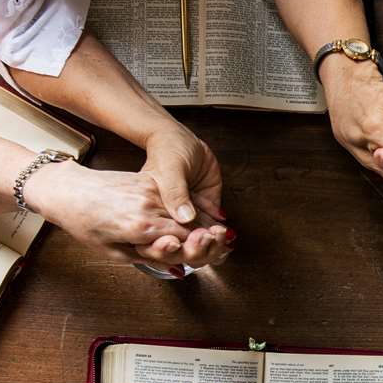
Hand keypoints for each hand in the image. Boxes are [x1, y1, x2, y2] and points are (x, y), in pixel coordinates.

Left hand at [27, 161, 233, 269]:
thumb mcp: (113, 251)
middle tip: (223, 245)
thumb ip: (148, 257)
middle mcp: (149, 205)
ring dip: (198, 222)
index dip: (203, 248)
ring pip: (183, 210)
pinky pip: (172, 198)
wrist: (68, 190)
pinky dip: (183, 209)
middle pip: (189, 224)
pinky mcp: (146, 181)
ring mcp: (149, 190)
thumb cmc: (83, 221)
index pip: (184, 240)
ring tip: (213, 233)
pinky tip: (190, 217)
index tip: (217, 254)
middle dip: (207, 236)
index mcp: (141, 226)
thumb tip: (175, 265)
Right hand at [139, 119, 232, 266]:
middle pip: (184, 241)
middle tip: (211, 238)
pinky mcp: (204, 204)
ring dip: (213, 238)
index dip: (177, 245)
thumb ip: (175, 194)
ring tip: (222, 234)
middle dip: (199, 244)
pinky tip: (228, 232)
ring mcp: (188, 211)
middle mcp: (170, 215)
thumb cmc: (168, 150)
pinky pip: (212, 221)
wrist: (182, 137)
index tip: (192, 244)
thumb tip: (185, 217)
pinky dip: (220, 228)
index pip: (165, 237)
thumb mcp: (169, 170)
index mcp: (153, 211)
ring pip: (200, 234)